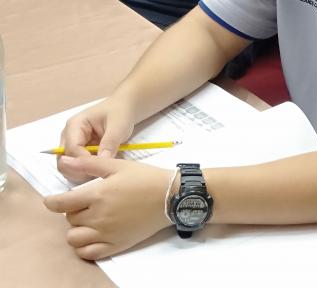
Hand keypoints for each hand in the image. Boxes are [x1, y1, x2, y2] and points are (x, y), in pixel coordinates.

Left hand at [44, 157, 173, 259]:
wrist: (168, 197)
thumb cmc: (143, 177)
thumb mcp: (117, 165)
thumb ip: (89, 163)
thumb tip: (65, 160)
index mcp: (97, 195)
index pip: (62, 204)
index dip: (52, 202)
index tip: (50, 201)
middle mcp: (98, 217)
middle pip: (69, 219)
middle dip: (72, 210)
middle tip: (86, 202)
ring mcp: (106, 234)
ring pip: (74, 239)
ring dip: (76, 229)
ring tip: (88, 219)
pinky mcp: (115, 246)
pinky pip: (88, 253)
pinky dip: (84, 246)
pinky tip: (93, 235)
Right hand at [57, 97, 135, 181]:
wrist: (124, 108)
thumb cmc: (120, 113)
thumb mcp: (118, 126)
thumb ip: (109, 144)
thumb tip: (102, 162)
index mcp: (75, 125)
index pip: (72, 149)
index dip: (84, 161)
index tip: (100, 167)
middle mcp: (68, 135)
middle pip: (64, 160)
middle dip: (80, 169)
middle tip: (99, 172)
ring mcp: (71, 144)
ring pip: (68, 167)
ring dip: (82, 172)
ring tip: (101, 170)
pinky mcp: (78, 152)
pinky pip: (76, 167)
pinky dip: (85, 171)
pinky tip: (99, 169)